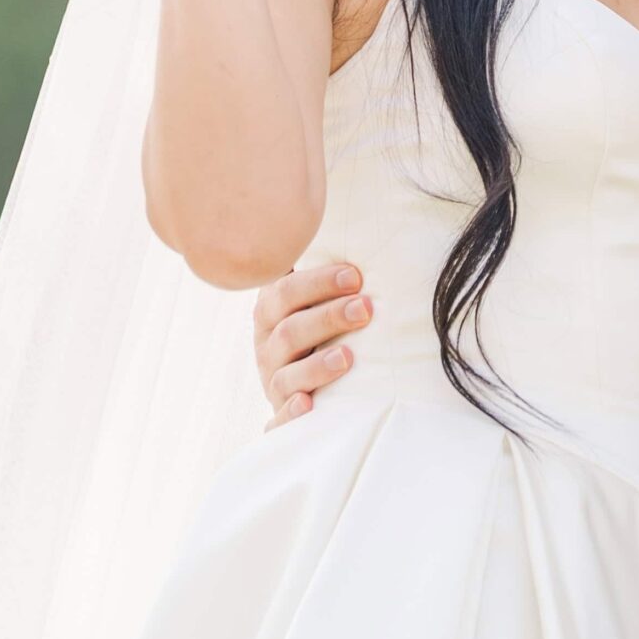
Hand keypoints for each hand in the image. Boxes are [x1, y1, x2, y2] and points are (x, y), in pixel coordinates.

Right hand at [253, 261, 371, 428]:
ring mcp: (273, 381)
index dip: (319, 282)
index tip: (357, 275)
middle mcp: (268, 345)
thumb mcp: (316, 294)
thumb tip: (370, 217)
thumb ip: (333, 267)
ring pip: (287, 375)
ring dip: (317, 366)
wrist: (300, 376)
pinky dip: (292, 415)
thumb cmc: (320, 321)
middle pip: (290, 331)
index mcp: (272, 310)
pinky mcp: (281, 415)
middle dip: (328, 318)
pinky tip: (310, 407)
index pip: (287, 291)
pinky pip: (279, 422)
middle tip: (366, 309)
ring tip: (349, 359)